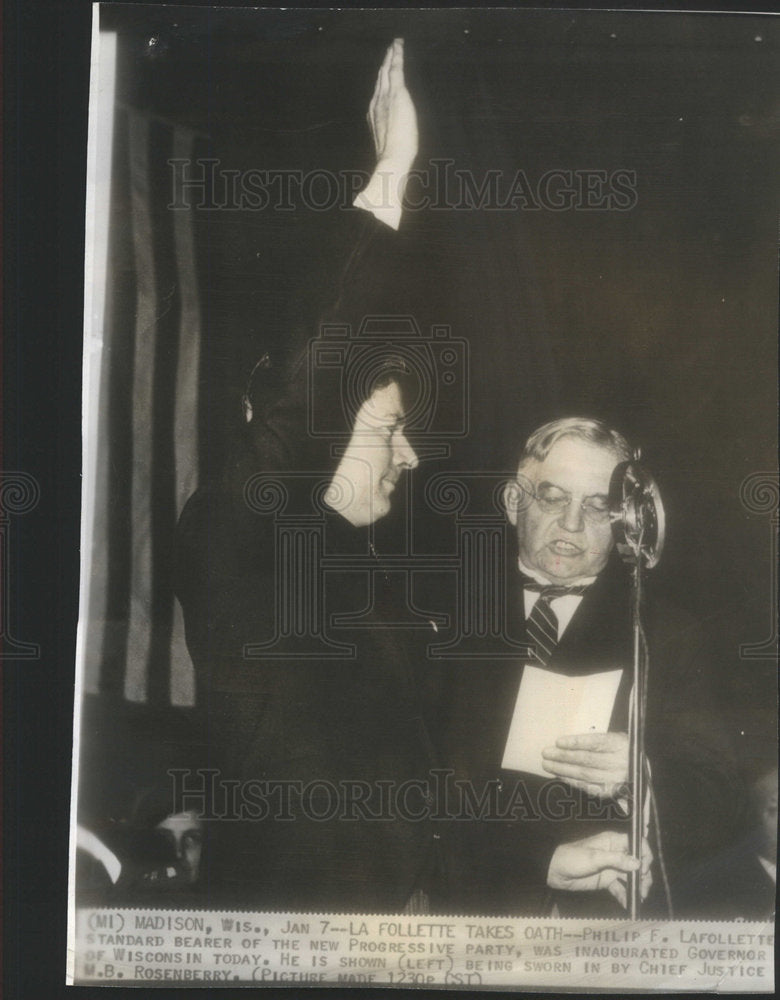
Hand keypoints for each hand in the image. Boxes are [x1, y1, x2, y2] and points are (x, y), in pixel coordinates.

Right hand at [367, 38, 417, 173]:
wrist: (392, 157)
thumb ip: (388, 137)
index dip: (380, 83)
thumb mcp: (389, 144)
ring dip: (389, 57)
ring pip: (386, 71)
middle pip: (379, 80)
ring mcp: (385, 96)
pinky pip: (396, 68)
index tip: (382, 74)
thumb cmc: (393, 157)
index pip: (378, 94)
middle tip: (387, 53)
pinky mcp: (397, 92)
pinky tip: (398, 45)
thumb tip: (391, 142)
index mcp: (375, 115)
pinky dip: (397, 55)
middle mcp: (377, 103)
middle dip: (383, 66)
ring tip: (392, 46)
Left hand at [542, 731, 627, 798]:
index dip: (576, 742)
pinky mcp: (612, 792)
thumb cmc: (622, 750)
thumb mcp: (616, 739)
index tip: (558, 741)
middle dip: (564, 756)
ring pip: (586, 774)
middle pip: (588, 759)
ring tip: (547, 764)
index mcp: (621, 745)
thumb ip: (597, 740)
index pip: (596, 742)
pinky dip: (572, 781)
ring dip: (563, 769)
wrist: (642, 772)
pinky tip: (560, 775)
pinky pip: (588, 787)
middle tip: (546, 753)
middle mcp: (621, 763)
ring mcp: (617, 780)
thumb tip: (566, 742)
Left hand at [547, 831, 652, 908]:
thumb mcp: (595, 857)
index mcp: (613, 841)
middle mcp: (616, 854)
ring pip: (631, 877)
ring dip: (637, 887)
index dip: (644, 854)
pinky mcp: (607, 881)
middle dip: (643, 875)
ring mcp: (612, 868)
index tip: (646, 868)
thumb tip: (638, 864)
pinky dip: (626, 896)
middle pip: (637, 863)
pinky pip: (620, 889)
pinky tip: (628, 905)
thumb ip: (617, 860)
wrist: (556, 871)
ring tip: (639, 898)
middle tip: (644, 889)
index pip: (636, 843)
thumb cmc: (574, 857)